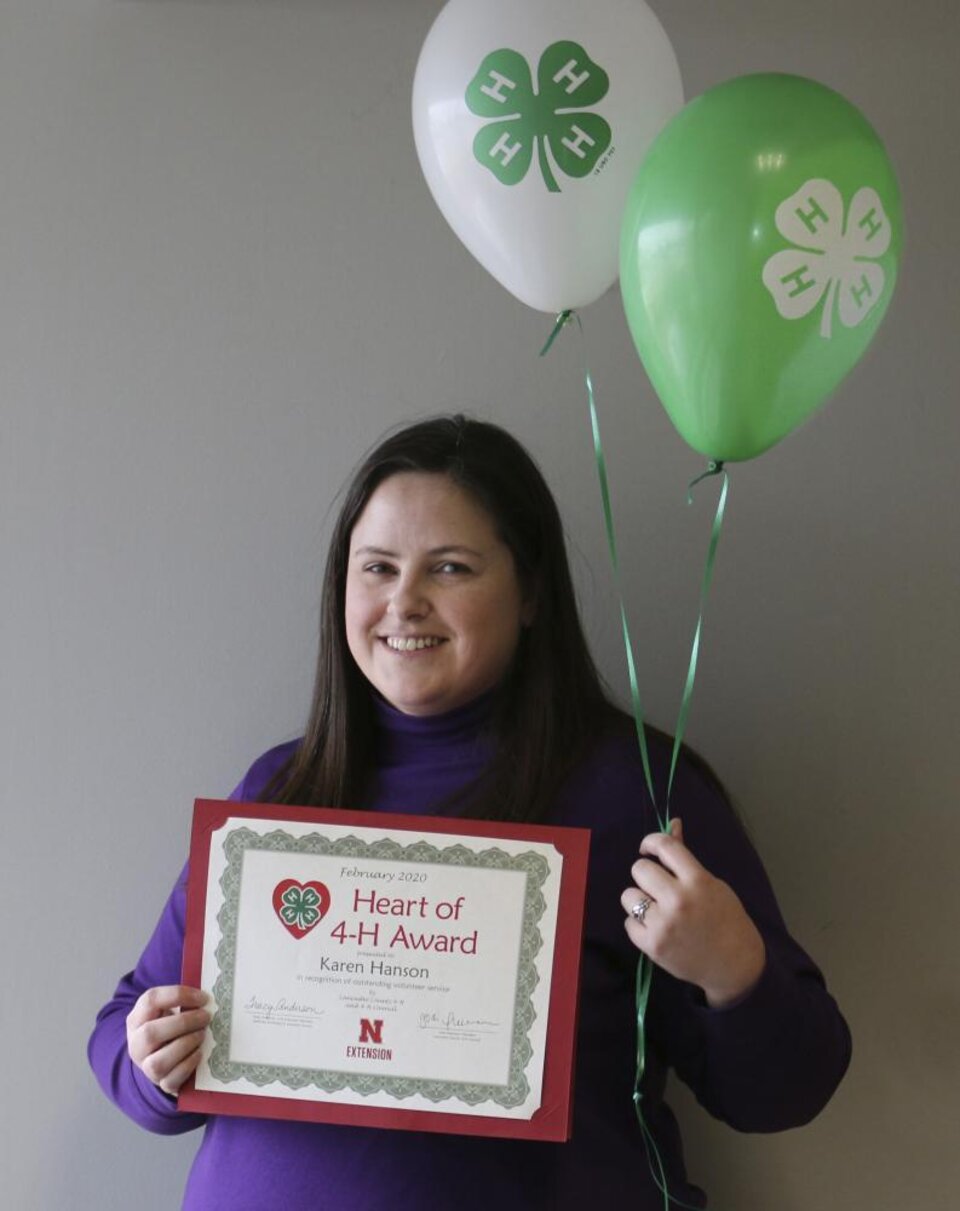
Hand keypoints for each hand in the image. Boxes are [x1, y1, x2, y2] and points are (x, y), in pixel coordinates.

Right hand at [126, 985, 210, 1094]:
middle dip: (183, 1023)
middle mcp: (136, 1044)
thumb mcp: (168, 1010)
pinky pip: (171, 1080)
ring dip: (185, 1045)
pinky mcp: (160, 1083)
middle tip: (206, 1017)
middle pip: (150, 1033)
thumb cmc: (169, 1026)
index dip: (179, 995)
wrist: (162, 1056)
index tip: (203, 998)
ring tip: (202, 1035)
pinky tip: (199, 1053)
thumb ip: (182, 1003)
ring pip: (158, 1062)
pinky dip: (188, 1065)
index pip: (150, 1000)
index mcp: (136, 1018)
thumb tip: (207, 1001)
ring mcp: (145, 1067)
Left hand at [620, 819, 765, 1007]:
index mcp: (697, 880)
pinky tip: (657, 929)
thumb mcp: (712, 883)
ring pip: (628, 896)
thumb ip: (686, 858)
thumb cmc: (726, 919)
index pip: (664, 846)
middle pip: (639, 869)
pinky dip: (639, 925)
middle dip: (647, 875)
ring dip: (639, 900)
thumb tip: (673, 823)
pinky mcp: (653, 946)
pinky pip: (628, 923)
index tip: (648, 849)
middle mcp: (678, 900)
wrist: (735, 965)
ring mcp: (664, 924)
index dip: (650, 842)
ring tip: (657, 910)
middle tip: (658, 887)